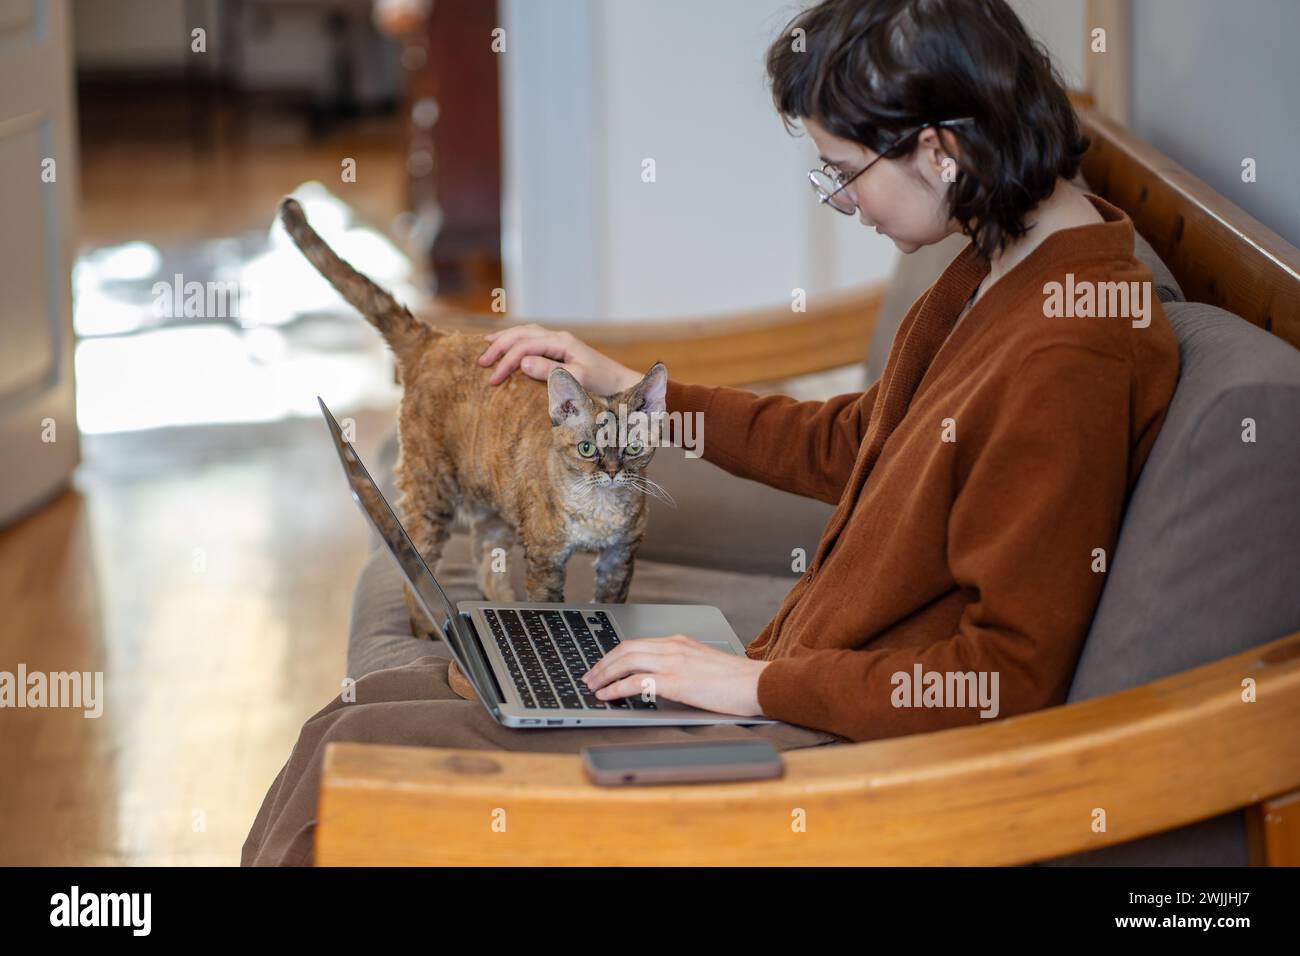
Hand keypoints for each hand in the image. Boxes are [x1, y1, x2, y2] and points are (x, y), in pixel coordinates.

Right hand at [477, 323, 641, 392]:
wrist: (622, 384)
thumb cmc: (603, 384)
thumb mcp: (577, 380)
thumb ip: (550, 371)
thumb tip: (523, 363)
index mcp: (561, 342)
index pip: (525, 347)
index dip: (506, 362)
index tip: (492, 380)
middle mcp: (559, 337)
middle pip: (521, 334)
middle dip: (499, 346)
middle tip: (481, 363)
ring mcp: (560, 341)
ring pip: (526, 332)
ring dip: (505, 338)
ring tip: (486, 346)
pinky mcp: (561, 348)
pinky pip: (532, 338)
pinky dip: (517, 340)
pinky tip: (509, 345)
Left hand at [582, 635, 769, 716]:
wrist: (756, 683)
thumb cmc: (736, 680)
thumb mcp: (704, 664)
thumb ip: (682, 665)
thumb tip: (660, 681)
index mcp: (679, 641)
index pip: (637, 643)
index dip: (615, 655)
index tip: (603, 666)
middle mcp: (673, 646)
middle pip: (625, 648)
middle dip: (602, 663)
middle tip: (589, 676)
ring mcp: (673, 661)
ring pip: (625, 661)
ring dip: (603, 674)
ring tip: (592, 687)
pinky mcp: (675, 680)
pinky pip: (635, 681)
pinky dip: (616, 688)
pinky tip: (607, 696)